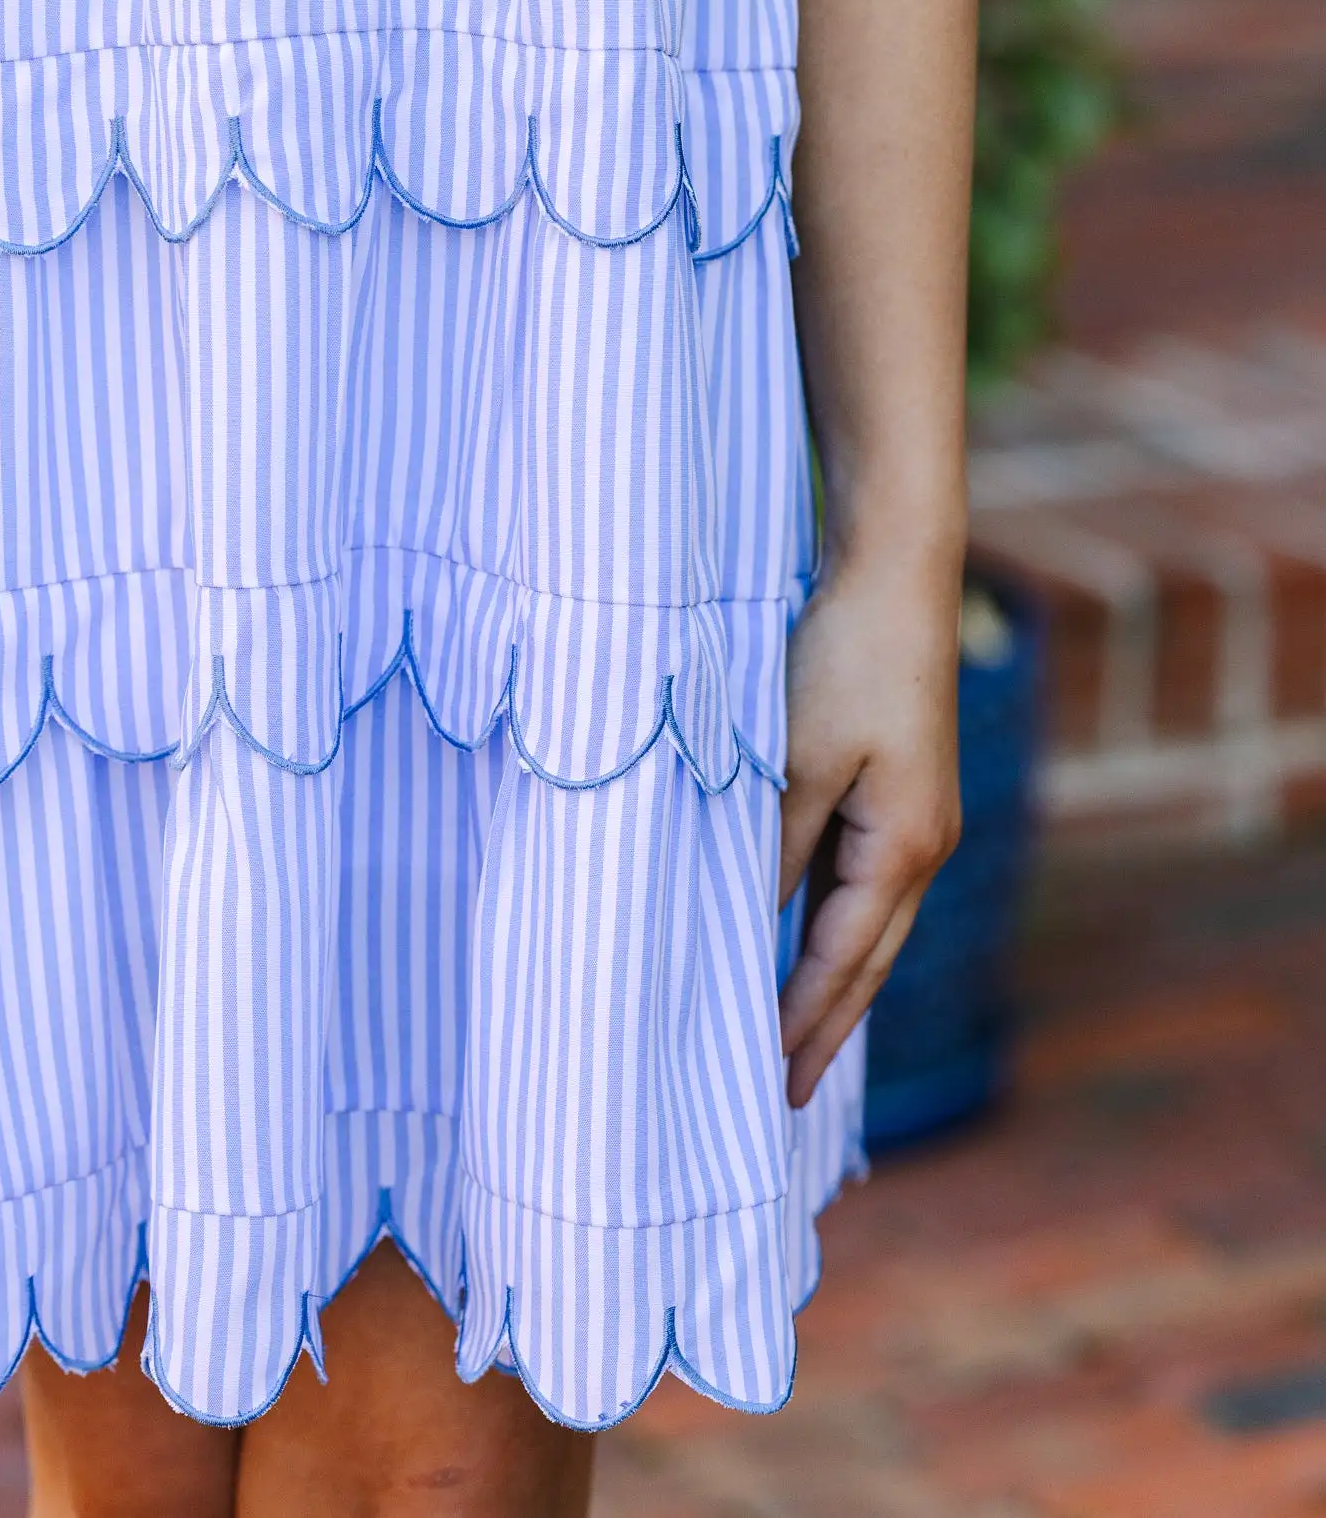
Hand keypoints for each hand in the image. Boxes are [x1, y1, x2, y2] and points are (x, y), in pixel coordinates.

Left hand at [777, 546, 961, 1107]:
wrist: (897, 574)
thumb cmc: (846, 659)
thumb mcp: (795, 758)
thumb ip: (771, 845)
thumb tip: (743, 920)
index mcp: (903, 848)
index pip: (842, 961)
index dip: (803, 1022)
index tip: (770, 1083)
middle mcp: (923, 844)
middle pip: (867, 958)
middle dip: (826, 1025)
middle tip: (785, 1092)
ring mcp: (919, 818)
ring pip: (867, 922)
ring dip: (830, 978)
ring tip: (789, 1034)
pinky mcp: (903, 789)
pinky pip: (863, 880)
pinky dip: (832, 922)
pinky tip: (803, 936)